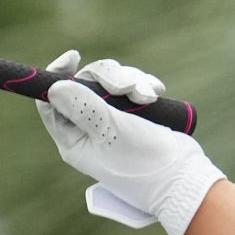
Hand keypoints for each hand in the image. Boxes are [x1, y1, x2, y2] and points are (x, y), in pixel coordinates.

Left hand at [36, 50, 226, 234]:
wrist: (183, 176)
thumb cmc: (143, 162)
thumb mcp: (111, 132)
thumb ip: (83, 108)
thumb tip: (53, 87)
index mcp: (73, 139)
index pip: (51, 102)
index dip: (58, 76)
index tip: (73, 57)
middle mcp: (88, 129)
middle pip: (83, 84)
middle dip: (108, 78)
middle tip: (128, 87)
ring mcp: (110, 120)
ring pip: (109, 82)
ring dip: (130, 81)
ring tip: (147, 96)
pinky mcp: (132, 114)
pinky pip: (130, 86)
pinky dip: (142, 85)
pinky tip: (156, 93)